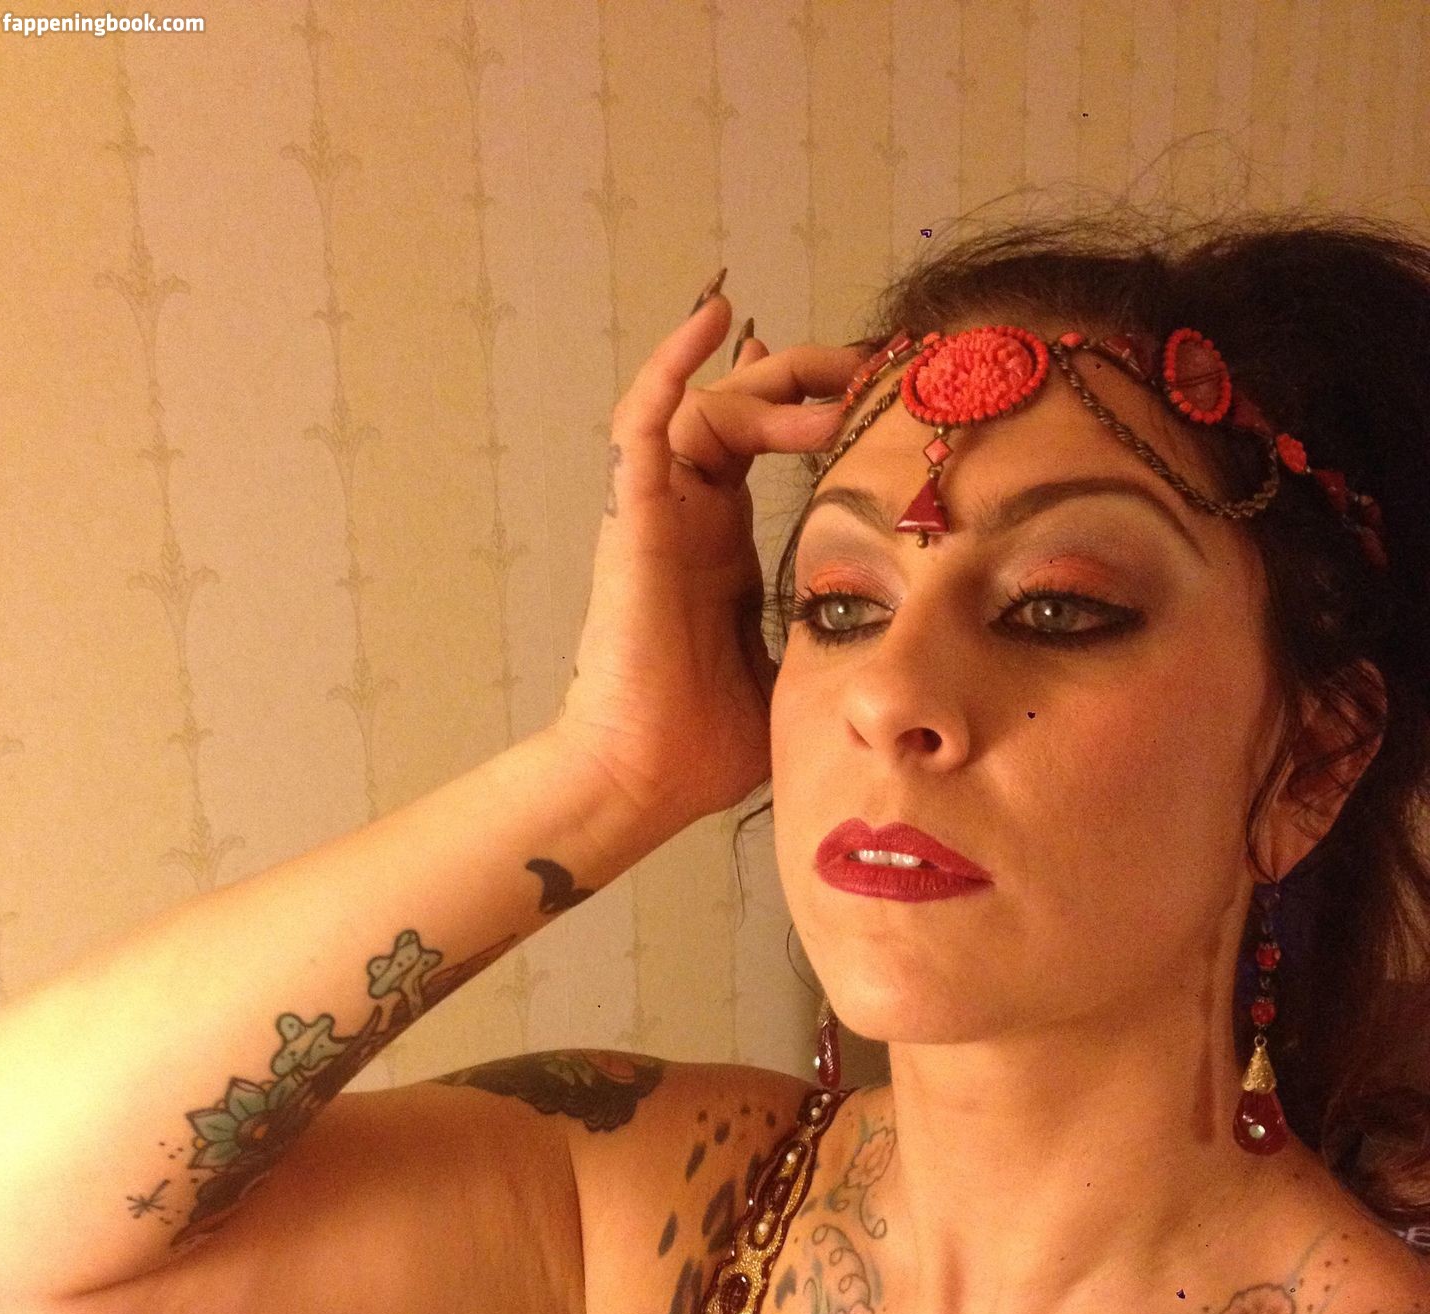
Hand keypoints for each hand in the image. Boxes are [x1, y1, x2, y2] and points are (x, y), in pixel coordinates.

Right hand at [554, 292, 864, 827]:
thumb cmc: (704, 744)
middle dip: (805, 379)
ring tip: (835, 392)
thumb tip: (895, 632)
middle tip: (873, 371)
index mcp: (722, 548)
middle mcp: (689, 519)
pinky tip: (713, 318)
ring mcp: (659, 515)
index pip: (761, 446)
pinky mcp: (633, 521)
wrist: (646, 779)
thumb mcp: (794, 672)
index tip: (876, 387)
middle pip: (742, 410)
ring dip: (773, 389)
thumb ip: (830, 634)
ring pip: (708, 407)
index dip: (811, 406)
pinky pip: (643, 421)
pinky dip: (671, 364)